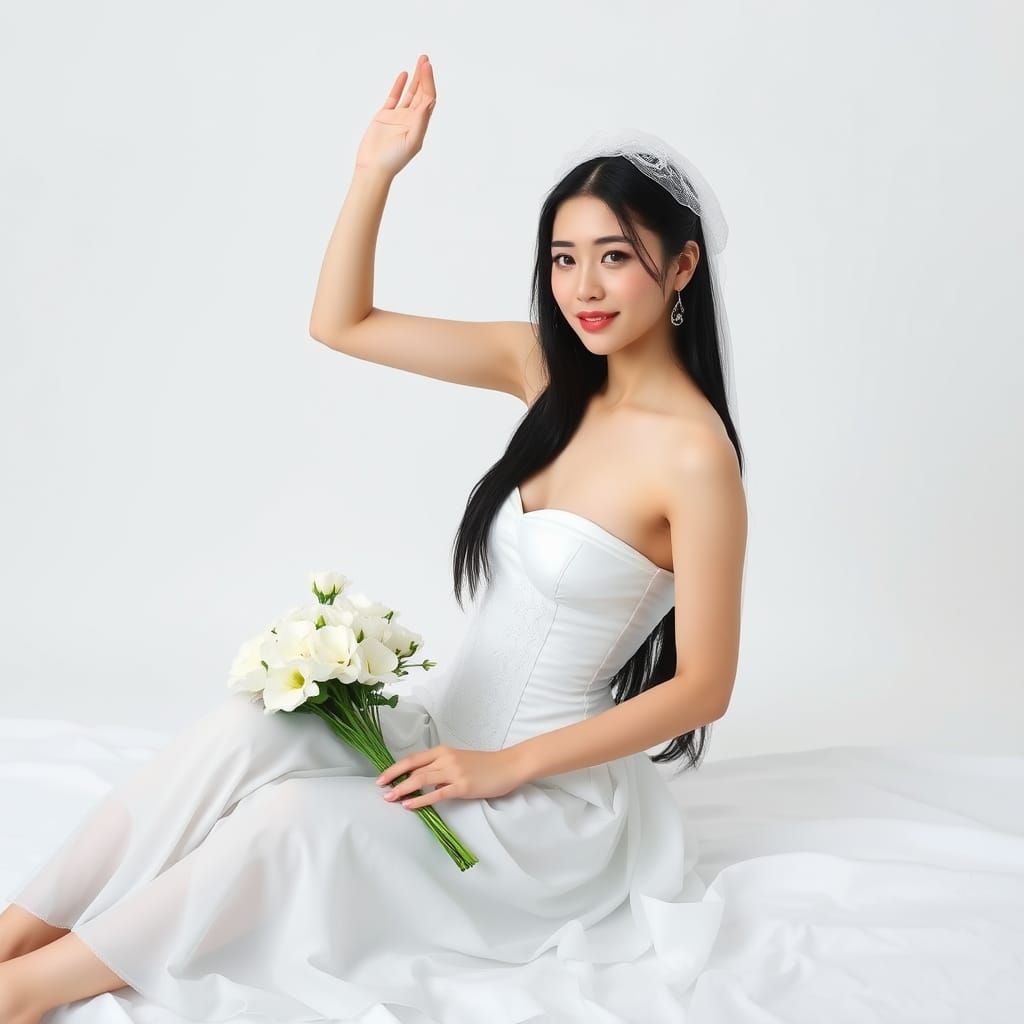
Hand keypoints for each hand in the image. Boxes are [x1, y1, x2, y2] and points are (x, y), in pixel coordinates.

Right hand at [354, 53, 436, 178]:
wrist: (373, 167)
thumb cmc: (394, 160)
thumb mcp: (412, 142)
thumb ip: (421, 122)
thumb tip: (429, 103)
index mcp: (420, 125)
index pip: (428, 99)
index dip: (428, 82)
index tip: (427, 67)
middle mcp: (411, 119)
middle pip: (421, 93)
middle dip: (424, 76)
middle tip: (425, 58)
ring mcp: (398, 117)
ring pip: (409, 93)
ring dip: (415, 78)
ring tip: (420, 61)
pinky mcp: (384, 116)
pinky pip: (394, 97)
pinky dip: (399, 86)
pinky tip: (404, 75)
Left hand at [375, 744, 526, 809]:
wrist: (508, 766)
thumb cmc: (485, 765)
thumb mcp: (460, 762)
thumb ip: (442, 770)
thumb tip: (428, 783)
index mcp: (443, 751)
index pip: (413, 758)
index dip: (395, 767)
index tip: (382, 777)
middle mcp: (445, 758)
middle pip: (412, 767)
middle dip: (393, 778)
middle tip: (380, 789)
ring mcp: (454, 772)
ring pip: (421, 779)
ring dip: (403, 789)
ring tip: (390, 798)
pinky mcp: (462, 786)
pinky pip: (436, 794)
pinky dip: (420, 800)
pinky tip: (409, 805)